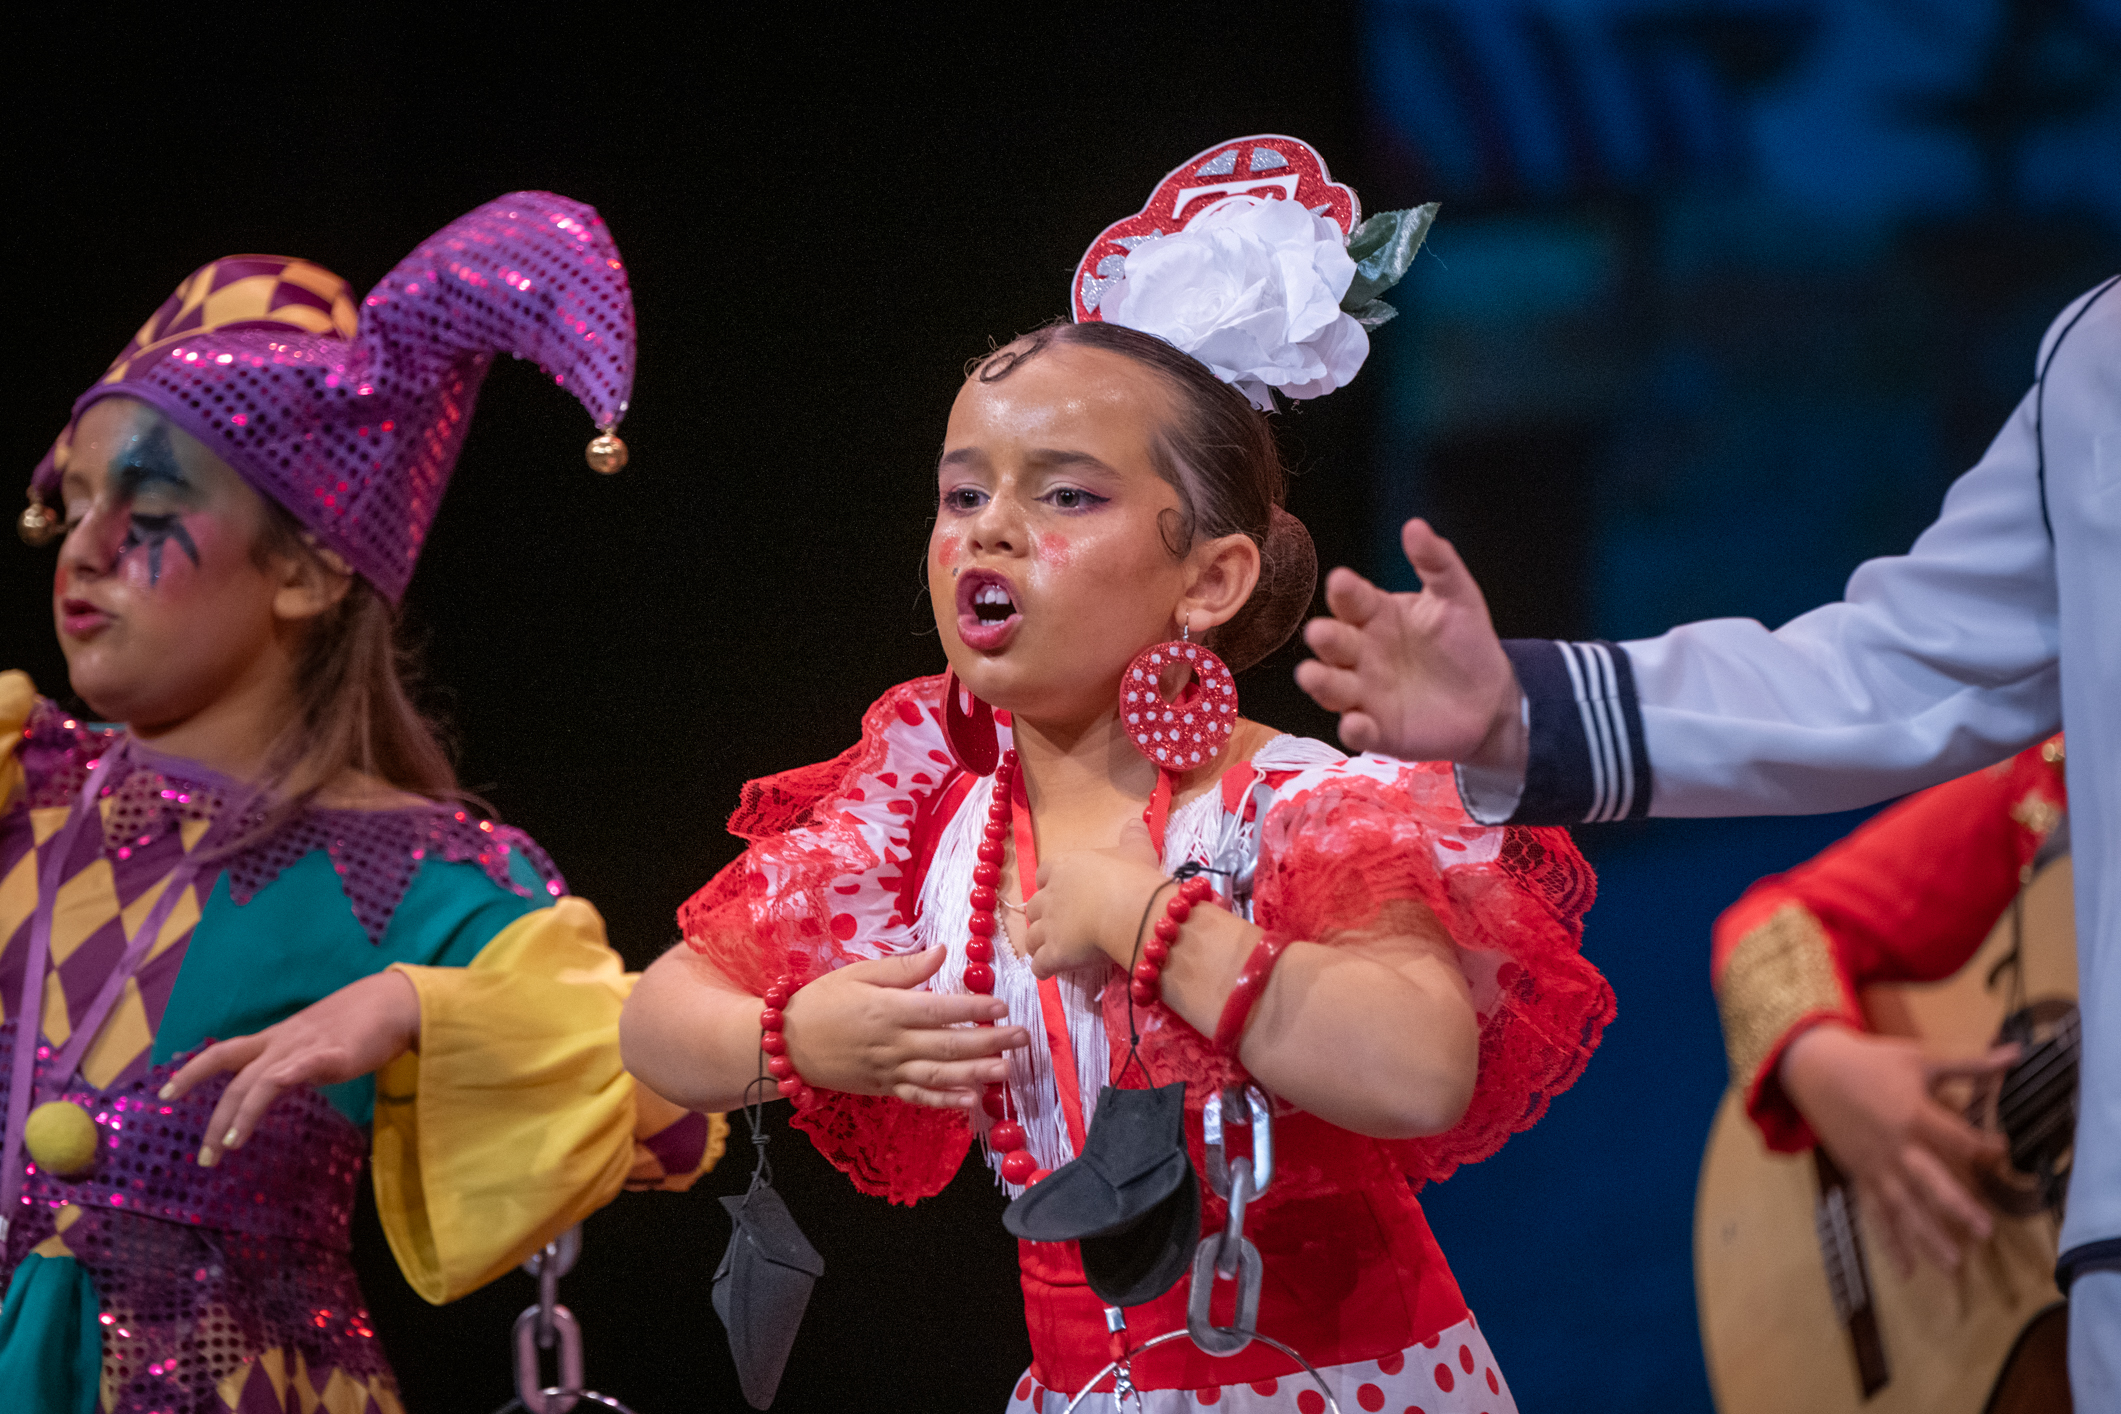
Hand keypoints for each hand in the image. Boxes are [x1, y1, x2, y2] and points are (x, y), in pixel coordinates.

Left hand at [163, 970, 422, 1166]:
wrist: (398, 1003)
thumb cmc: (365, 1023)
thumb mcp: (321, 1042)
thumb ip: (300, 1063)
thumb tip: (286, 1085)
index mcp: (279, 1038)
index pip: (224, 1052)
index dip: (191, 1071)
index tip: (165, 1094)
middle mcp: (282, 1041)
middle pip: (231, 1073)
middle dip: (212, 1116)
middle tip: (202, 1156)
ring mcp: (302, 1047)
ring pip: (252, 1082)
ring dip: (232, 1118)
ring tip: (222, 1151)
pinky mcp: (327, 1056)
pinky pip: (285, 1077)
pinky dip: (261, 1100)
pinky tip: (246, 1126)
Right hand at [781, 947, 1027, 1108]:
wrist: (787, 1043)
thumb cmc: (823, 1001)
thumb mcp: (859, 974)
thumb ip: (904, 969)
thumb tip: (943, 953)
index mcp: (888, 1009)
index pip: (940, 1009)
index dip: (974, 1007)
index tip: (1002, 1004)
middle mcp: (894, 1043)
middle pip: (949, 1043)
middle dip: (989, 1041)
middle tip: (1021, 1037)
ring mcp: (890, 1070)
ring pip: (941, 1074)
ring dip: (977, 1072)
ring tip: (1007, 1069)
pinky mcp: (884, 1088)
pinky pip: (920, 1096)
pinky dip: (946, 1100)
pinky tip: (972, 1100)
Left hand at [1024, 818, 1167, 978]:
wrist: (1134, 910)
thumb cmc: (1134, 877)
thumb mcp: (1137, 849)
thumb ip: (1133, 835)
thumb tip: (1136, 823)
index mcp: (1064, 866)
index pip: (1044, 873)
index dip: (1051, 885)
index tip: (1064, 893)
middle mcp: (1049, 894)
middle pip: (1035, 907)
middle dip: (1044, 917)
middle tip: (1062, 926)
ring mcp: (1049, 925)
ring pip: (1032, 937)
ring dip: (1039, 944)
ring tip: (1052, 950)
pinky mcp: (1054, 953)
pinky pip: (1039, 965)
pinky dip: (1043, 969)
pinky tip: (1051, 971)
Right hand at [1295, 518, 1524, 767]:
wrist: (1490, 699)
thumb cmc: (1465, 643)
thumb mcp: (1457, 597)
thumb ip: (1437, 563)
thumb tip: (1414, 525)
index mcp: (1375, 615)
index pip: (1352, 600)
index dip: (1345, 592)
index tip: (1342, 582)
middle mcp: (1360, 653)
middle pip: (1333, 644)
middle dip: (1324, 638)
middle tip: (1322, 633)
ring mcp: (1365, 693)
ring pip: (1331, 687)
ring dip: (1320, 683)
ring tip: (1312, 676)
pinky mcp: (1377, 731)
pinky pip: (1357, 731)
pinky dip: (1354, 729)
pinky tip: (1357, 724)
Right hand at [1780, 1023, 2015, 1275]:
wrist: (1813, 1068)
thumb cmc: (1871, 1061)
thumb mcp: (1920, 1057)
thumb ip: (1969, 1063)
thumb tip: (2015, 1054)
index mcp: (1913, 1114)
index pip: (1957, 1139)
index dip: (1984, 1146)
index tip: (2004, 1151)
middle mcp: (1896, 1146)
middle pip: (1930, 1181)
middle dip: (1957, 1205)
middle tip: (1985, 1231)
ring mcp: (1876, 1166)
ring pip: (1904, 1206)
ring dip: (1927, 1235)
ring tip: (1953, 1265)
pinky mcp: (1860, 1176)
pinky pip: (1876, 1213)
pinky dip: (1890, 1242)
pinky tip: (1906, 1270)